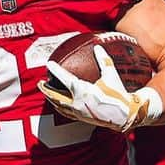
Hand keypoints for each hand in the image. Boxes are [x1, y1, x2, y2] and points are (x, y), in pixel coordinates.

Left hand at [40, 45, 162, 131]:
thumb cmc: (119, 94)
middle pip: (55, 95)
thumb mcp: (111, 75)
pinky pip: (65, 111)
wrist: (125, 115)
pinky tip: (56, 103)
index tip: (48, 64)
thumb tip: (98, 47)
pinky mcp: (80, 118)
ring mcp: (77, 111)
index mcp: (84, 91)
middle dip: (46, 89)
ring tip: (45, 92)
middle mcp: (77, 102)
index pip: (65, 79)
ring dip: (50, 98)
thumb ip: (104, 60)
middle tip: (39, 82)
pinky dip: (58, 106)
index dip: (56, 70)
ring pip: (58, 104)